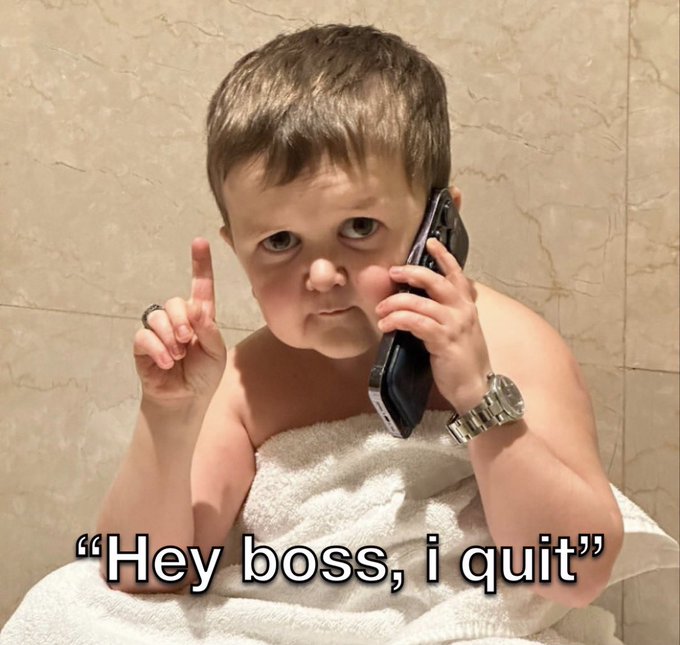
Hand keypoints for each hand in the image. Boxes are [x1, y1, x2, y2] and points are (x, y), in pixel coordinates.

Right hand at [133, 238, 226, 405]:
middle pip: (174, 302)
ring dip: (170, 337)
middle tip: (187, 341)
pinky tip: (167, 362)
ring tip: (178, 356)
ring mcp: (159, 331)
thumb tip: (196, 309)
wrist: (185, 399)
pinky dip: (158, 349)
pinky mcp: (143, 345)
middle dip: (182, 320)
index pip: (200, 287)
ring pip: (158, 317)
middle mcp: (178, 320)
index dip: (200, 265)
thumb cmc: (203, 375)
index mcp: (200, 318)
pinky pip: (145, 336)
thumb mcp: (216, 353)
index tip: (200, 242)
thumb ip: (209, 330)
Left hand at [375, 237, 491, 413]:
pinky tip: (386, 325)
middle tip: (394, 272)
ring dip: (396, 303)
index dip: (444, 257)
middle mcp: (463, 310)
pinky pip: (416, 322)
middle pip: (436, 281)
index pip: (457, 275)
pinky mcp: (444, 340)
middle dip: (412, 273)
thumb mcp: (459, 331)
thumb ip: (445, 314)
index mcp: (467, 306)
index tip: (430, 242)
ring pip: (421, 302)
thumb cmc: (463, 361)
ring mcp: (455, 324)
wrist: (476, 387)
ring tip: (380, 309)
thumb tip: (418, 303)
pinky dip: (398, 320)